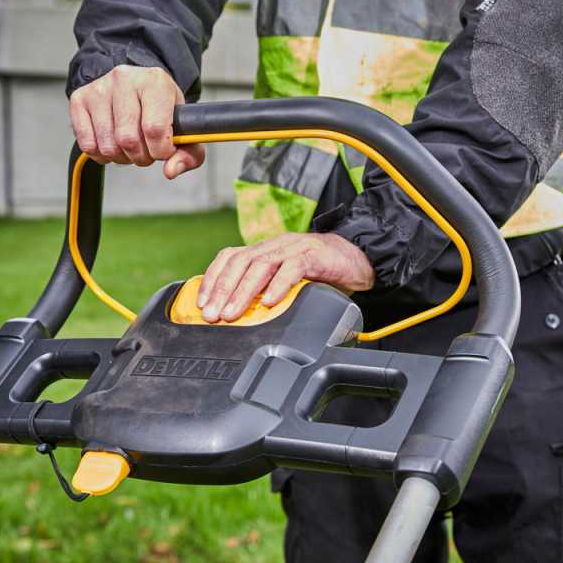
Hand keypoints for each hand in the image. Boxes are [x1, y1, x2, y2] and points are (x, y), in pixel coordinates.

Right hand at [69, 65, 204, 178]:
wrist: (137, 86)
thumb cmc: (160, 109)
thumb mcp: (183, 128)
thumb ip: (188, 154)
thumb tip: (170, 171)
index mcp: (155, 82)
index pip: (154, 129)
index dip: (160, 151)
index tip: (163, 150)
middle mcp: (125, 79)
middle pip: (128, 139)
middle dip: (140, 157)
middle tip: (146, 151)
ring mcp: (99, 88)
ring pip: (107, 145)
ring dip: (121, 158)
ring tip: (130, 147)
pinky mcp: (80, 99)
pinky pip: (88, 144)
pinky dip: (102, 155)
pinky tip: (112, 144)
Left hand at [197, 233, 374, 322]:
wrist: (360, 259)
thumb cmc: (322, 274)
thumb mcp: (288, 282)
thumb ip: (266, 292)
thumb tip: (238, 317)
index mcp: (266, 250)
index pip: (230, 257)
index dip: (213, 278)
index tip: (201, 303)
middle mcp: (276, 245)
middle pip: (240, 261)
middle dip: (222, 289)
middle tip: (212, 314)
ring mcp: (295, 248)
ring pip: (262, 264)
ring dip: (243, 291)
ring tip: (232, 313)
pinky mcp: (316, 255)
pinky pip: (293, 267)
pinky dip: (279, 285)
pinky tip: (270, 302)